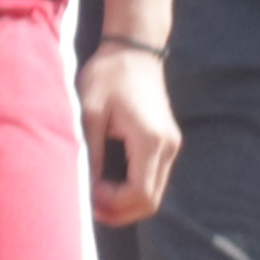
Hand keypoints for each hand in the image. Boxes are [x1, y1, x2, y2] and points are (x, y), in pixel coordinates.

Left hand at [80, 38, 179, 227]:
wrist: (133, 49)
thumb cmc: (108, 75)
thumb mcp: (90, 112)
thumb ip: (92, 151)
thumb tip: (89, 186)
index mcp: (150, 139)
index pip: (139, 192)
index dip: (113, 202)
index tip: (88, 192)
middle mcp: (167, 145)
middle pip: (151, 200)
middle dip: (121, 211)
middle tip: (91, 208)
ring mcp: (170, 144)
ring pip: (155, 192)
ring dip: (127, 202)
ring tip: (96, 199)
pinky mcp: (166, 141)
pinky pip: (154, 177)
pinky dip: (134, 189)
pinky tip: (109, 184)